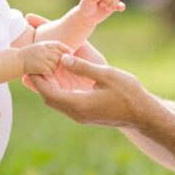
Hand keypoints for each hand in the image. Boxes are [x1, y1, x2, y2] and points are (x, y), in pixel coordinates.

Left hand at [20, 18, 148, 126]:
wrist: (143, 114)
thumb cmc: (127, 93)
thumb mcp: (105, 75)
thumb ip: (82, 67)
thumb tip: (62, 58)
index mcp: (78, 104)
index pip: (48, 93)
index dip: (37, 79)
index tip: (32, 64)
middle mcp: (76, 113)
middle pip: (48, 98)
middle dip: (39, 82)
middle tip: (35, 64)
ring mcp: (80, 116)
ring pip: (56, 101)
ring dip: (48, 86)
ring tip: (45, 68)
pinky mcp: (85, 115)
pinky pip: (65, 103)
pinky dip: (58, 90)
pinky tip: (60, 78)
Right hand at [20, 40, 70, 74]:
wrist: (14, 61)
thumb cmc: (26, 56)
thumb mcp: (38, 48)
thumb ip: (49, 49)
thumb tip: (67, 53)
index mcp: (44, 44)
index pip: (58, 45)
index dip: (66, 49)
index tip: (71, 54)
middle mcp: (43, 49)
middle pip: (59, 55)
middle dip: (61, 61)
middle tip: (61, 67)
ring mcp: (41, 56)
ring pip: (56, 63)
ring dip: (55, 68)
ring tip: (48, 70)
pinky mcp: (39, 65)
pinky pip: (50, 70)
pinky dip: (50, 73)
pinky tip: (45, 74)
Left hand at [78, 0, 125, 25]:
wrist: (87, 17)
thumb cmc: (86, 7)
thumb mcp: (86, 2)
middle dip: (106, 1)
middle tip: (100, 6)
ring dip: (112, 4)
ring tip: (106, 8)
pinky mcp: (113, 7)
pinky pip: (120, 5)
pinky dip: (121, 6)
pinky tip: (120, 9)